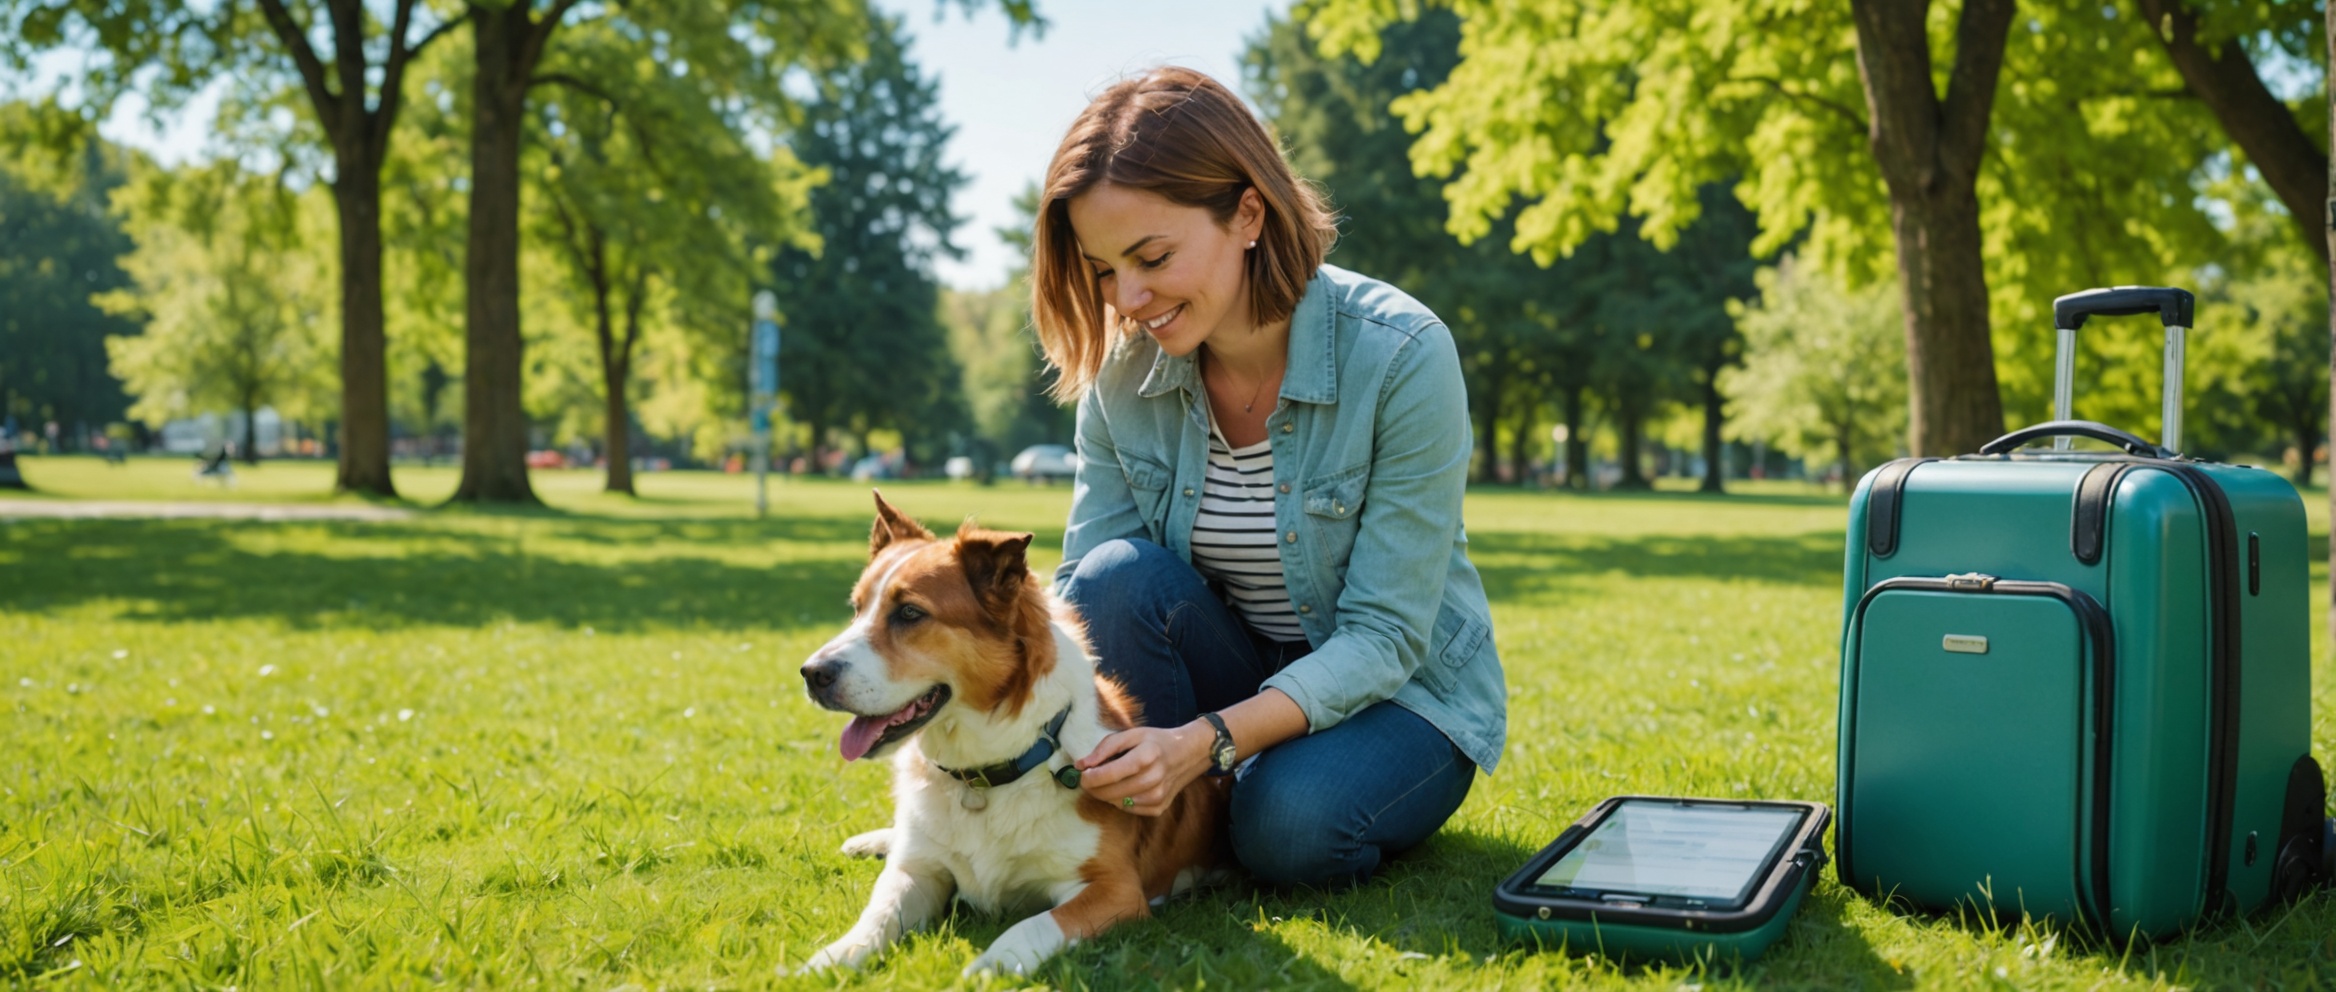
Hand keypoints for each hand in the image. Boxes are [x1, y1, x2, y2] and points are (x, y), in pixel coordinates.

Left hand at [1075, 723, 1209, 815]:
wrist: (1187, 755)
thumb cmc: (1156, 742)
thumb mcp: (1131, 735)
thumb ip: (1105, 748)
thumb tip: (1080, 765)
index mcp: (1147, 756)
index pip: (1110, 774)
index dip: (1090, 777)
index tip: (1081, 774)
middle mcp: (1154, 779)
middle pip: (1111, 792)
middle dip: (1093, 787)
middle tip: (1088, 778)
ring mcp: (1158, 797)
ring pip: (1117, 803)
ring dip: (1105, 794)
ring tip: (1108, 780)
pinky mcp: (1159, 808)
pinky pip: (1128, 809)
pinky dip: (1120, 800)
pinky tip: (1124, 788)